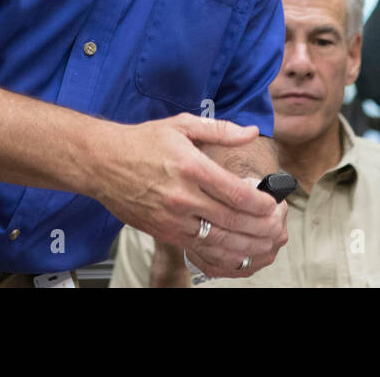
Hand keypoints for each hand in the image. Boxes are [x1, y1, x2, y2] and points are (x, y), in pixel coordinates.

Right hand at [92, 114, 287, 278]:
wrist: (102, 163)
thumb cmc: (142, 142)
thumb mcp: (182, 125)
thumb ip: (220, 130)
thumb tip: (249, 132)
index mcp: (191, 167)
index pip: (236, 193)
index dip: (261, 202)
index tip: (274, 203)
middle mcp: (183, 196)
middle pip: (232, 220)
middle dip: (260, 227)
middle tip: (277, 226)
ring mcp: (172, 218)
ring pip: (218, 240)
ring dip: (246, 245)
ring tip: (265, 244)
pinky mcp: (163, 231)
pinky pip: (198, 248)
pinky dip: (221, 254)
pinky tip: (237, 252)